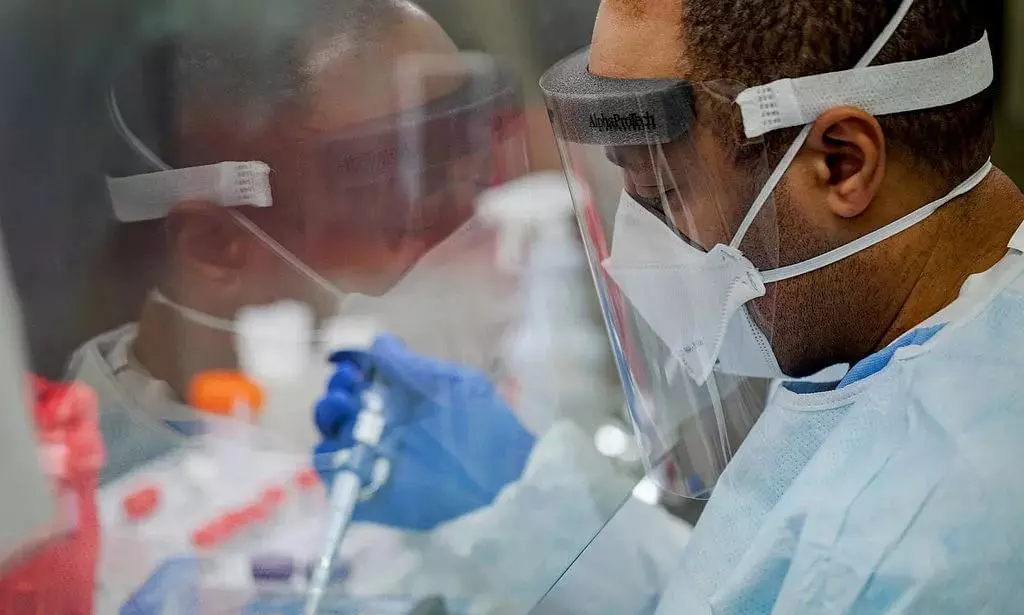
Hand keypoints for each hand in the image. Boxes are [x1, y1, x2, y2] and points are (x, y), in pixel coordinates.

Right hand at [313, 335, 534, 530]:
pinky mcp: (368, 496)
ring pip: (332, 439)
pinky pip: (335, 478)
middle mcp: (385, 429)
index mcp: (403, 400)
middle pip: (340, 409)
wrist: (502, 483)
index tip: (346, 361)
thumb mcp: (452, 385)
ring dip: (329, 421)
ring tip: (343, 411)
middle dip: (335, 393)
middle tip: (347, 391)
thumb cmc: (483, 427)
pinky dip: (328, 463)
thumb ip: (412, 366)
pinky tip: (342, 447)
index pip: (362, 380)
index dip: (349, 367)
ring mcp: (375, 462)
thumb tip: (377, 342)